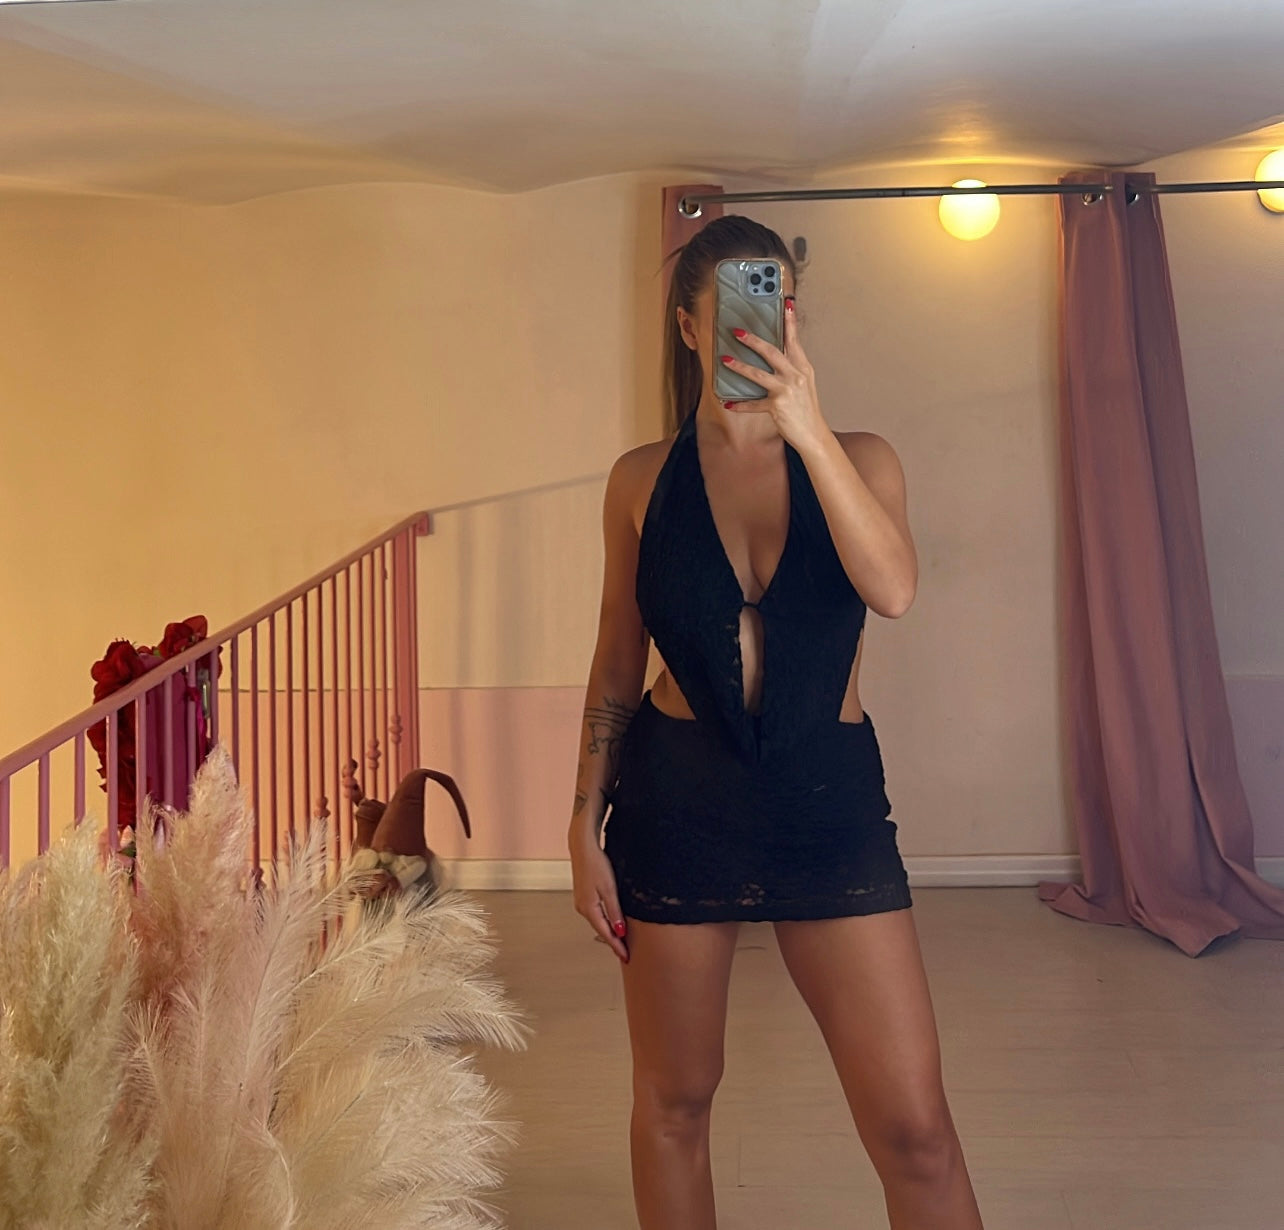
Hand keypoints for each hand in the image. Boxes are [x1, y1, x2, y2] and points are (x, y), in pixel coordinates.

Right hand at [570, 833, 628, 961]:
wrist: (583, 847)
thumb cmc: (597, 865)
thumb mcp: (610, 889)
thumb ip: (615, 911)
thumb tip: (620, 932)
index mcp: (589, 909)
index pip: (606, 933)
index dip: (617, 946)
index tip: (626, 957)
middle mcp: (582, 908)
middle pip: (601, 929)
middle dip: (613, 942)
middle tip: (626, 954)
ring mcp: (582, 902)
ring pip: (598, 922)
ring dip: (609, 932)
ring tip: (621, 942)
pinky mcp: (584, 896)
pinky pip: (596, 914)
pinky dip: (605, 921)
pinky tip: (611, 924)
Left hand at [717, 296, 827, 451]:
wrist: (813, 433)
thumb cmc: (806, 409)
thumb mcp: (804, 383)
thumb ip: (792, 367)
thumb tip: (776, 355)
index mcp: (803, 367)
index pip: (794, 340)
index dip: (790, 322)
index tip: (785, 305)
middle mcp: (795, 376)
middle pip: (772, 352)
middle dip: (753, 341)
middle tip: (738, 332)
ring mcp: (786, 390)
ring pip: (759, 374)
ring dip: (740, 366)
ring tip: (725, 360)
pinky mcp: (777, 406)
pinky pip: (754, 404)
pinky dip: (740, 405)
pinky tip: (728, 403)